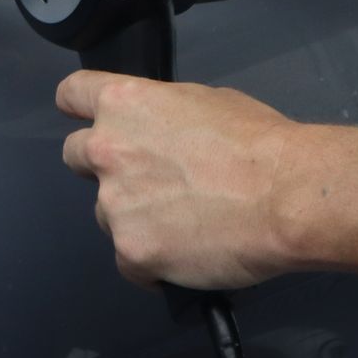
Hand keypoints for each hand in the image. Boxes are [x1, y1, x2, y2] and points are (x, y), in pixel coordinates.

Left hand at [57, 69, 297, 290]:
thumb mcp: (206, 101)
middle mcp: (107, 149)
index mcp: (124, 103)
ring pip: (105, 213)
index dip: (79, 108)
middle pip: (76, 156)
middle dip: (104, 167)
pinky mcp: (132, 250)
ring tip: (180, 224)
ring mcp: (115, 203)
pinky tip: (181, 258)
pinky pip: (128, 262)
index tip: (87, 119)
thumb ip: (164, 115)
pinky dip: (150, 263)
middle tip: (145, 180)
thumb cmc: (258, 143)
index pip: (71, 94)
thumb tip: (163, 131)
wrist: (286, 197)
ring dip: (131, 217)